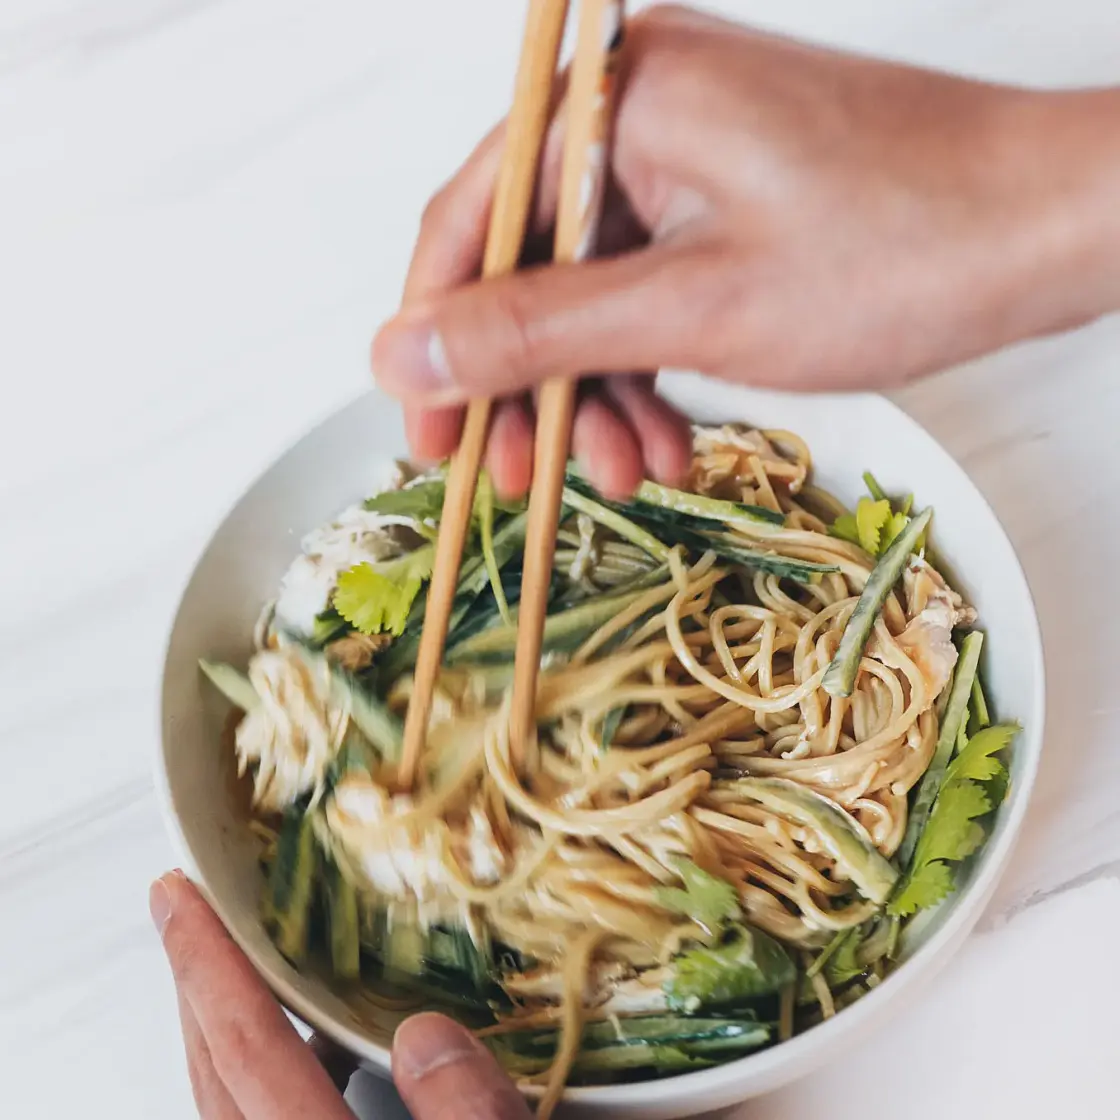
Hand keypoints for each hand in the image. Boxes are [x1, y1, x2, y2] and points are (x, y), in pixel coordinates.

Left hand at [151, 870, 530, 1118]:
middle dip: (195, 988)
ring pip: (231, 1104)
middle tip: (186, 916)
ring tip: (241, 970)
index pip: (252, 1052)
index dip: (208, 967)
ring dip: (227, 1030)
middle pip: (217, 1076)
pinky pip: (265, 1117)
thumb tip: (426, 1035)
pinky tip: (316, 1053)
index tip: (178, 897)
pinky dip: (267, 1072)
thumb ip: (468, 1116)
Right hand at [371, 3, 1119, 497]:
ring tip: (623, 473)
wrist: (1048, 229)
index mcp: (613, 97)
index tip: (426, 438)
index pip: (471, 224)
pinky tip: (668, 434)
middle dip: (530, 387)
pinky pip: (647, 289)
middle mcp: (635, 109)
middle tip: (523, 477)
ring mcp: (682, 153)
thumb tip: (404, 358)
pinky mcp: (721, 196)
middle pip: (528, 266)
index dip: (436, 344)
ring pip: (590, 293)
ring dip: (596, 394)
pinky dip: (647, 369)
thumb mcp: (690, 308)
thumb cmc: (899, 247)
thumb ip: (535, 331)